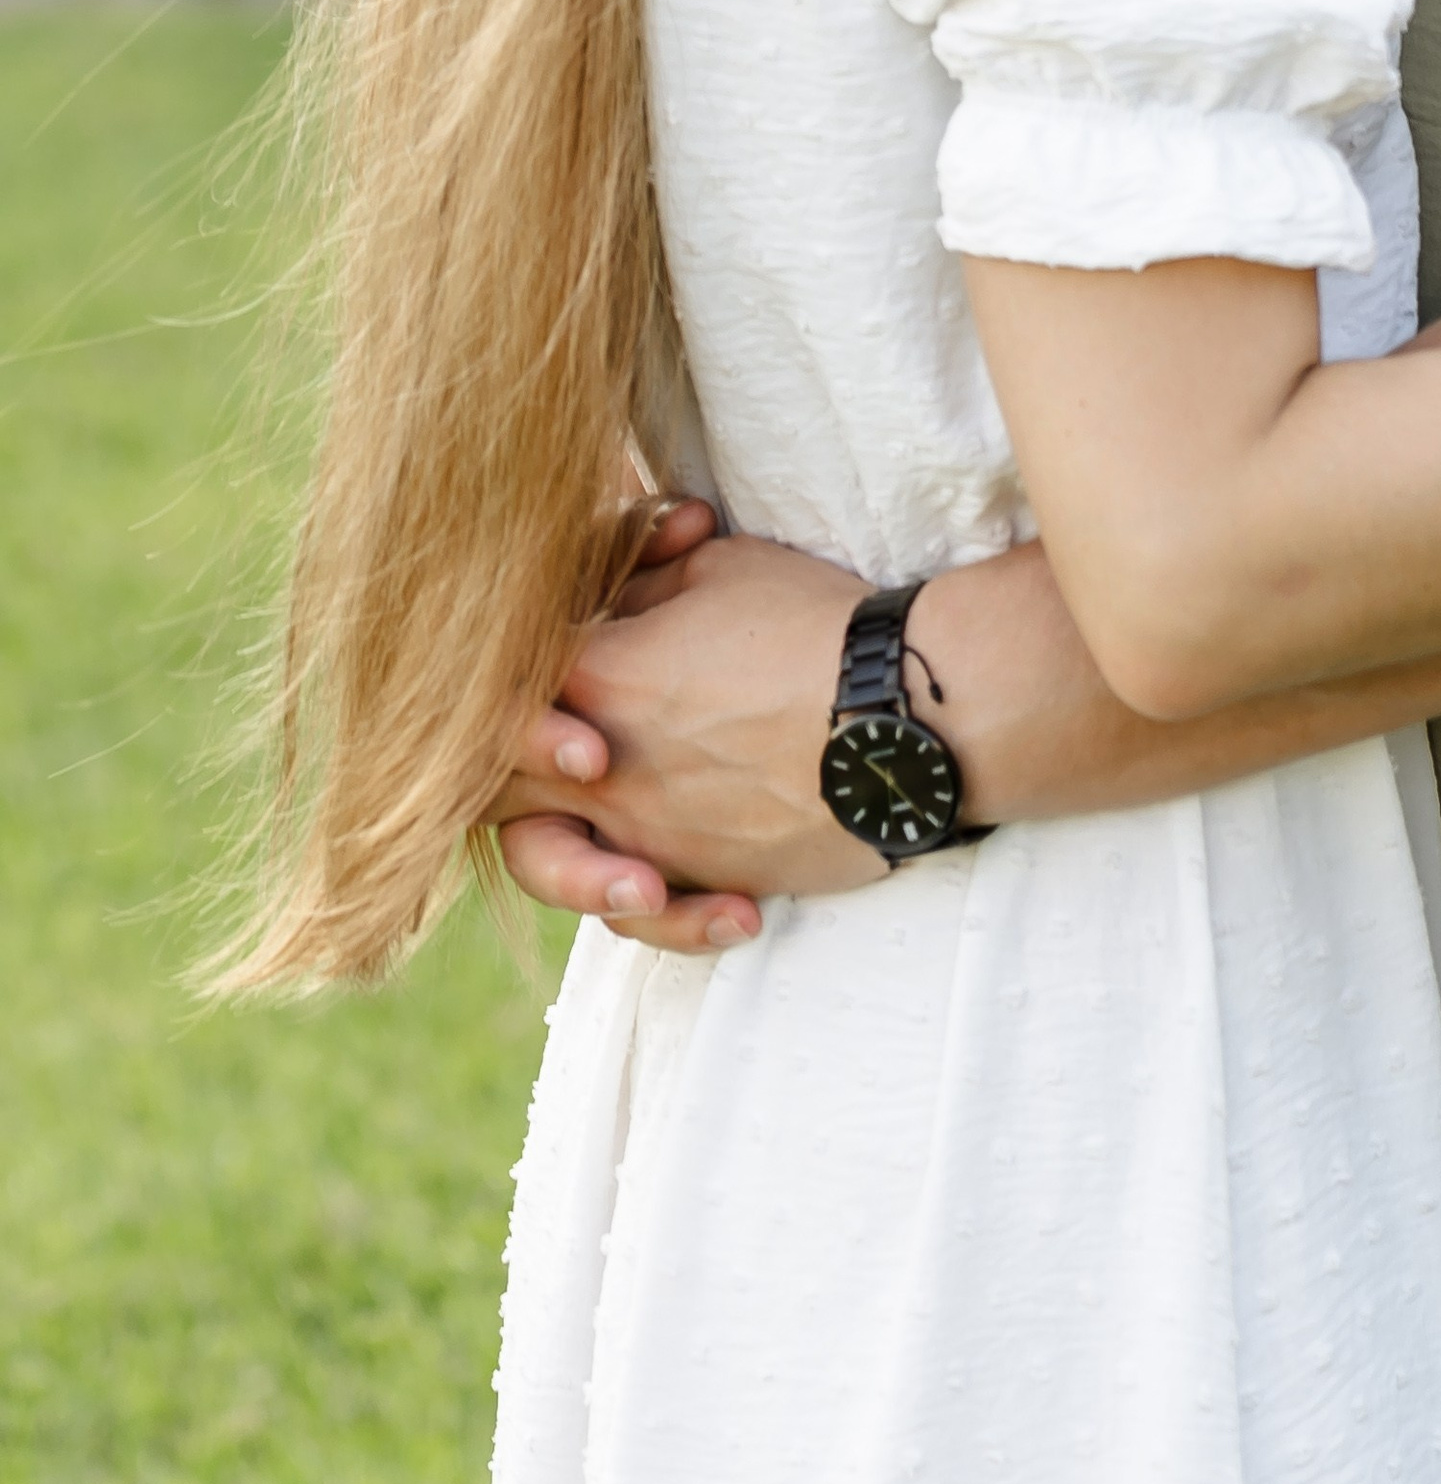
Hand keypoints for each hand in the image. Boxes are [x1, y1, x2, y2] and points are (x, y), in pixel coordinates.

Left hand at [494, 517, 887, 950]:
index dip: (507, 668)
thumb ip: (641, 578)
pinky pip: (647, 918)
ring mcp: (646, 832)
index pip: (500, 682)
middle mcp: (600, 769)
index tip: (559, 651)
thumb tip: (615, 593)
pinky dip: (666, 914)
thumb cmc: (816, 624)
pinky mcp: (702, 876)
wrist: (905, 712)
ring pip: (549, 867)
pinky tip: (718, 904)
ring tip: (621, 851)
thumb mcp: (720, 565)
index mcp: (594, 676)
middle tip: (561, 746)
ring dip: (571, 862)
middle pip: (493, 785)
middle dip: (510, 766)